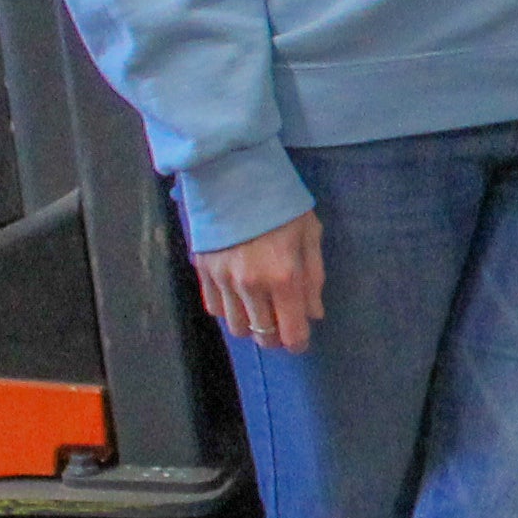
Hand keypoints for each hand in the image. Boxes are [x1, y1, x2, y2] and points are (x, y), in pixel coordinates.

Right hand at [194, 207, 323, 352]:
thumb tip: (314, 314)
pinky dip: (229, 310)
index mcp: (283, 277)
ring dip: (251, 326)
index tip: (301, 339)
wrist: (234, 175)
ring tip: (261, 310)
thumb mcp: (309, 234)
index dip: (298, 342)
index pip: (291, 332)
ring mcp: (223, 280)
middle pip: (262, 336)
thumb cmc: (280, 202)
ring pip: (236, 328)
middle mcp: (251, 285)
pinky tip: (240, 297)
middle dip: (276, 336)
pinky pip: (215, 309)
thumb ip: (313, 278)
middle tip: (283, 322)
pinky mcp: (203, 271)